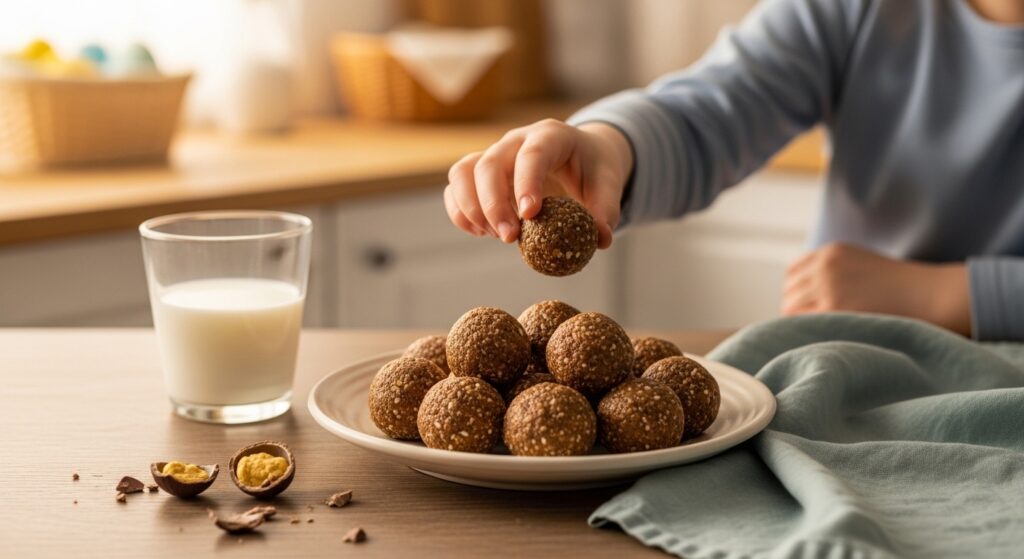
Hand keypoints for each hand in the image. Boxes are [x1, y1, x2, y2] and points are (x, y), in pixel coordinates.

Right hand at [443, 119, 633, 247]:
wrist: (581, 157)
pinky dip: (461, 212)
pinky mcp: (480, 173)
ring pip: (463, 172)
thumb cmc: (593, 168)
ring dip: (472, 208)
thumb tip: (600, 239)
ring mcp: (495, 154)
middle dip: (494, 205)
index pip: (532, 154)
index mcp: (551, 136)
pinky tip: (483, 232)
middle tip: (509, 238)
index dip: (527, 183)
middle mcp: (516, 140)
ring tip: (497, 235)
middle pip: (489, 164)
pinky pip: (456, 187)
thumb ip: (607, 210)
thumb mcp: (608, 183)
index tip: (530, 215)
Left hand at [781, 243, 970, 335]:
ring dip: (801, 325)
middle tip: (819, 330)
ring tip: (823, 337)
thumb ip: (832, 277)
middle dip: (798, 312)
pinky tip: (825, 340)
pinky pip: (802, 323)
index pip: (792, 275)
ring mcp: (828, 286)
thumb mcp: (861, 268)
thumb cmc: (901, 290)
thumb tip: (798, 302)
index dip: (798, 294)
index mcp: (831, 253)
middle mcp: (825, 266)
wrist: (933, 296)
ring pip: (789, 310)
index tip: (812, 310)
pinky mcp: (834, 308)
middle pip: (788, 294)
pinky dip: (807, 332)